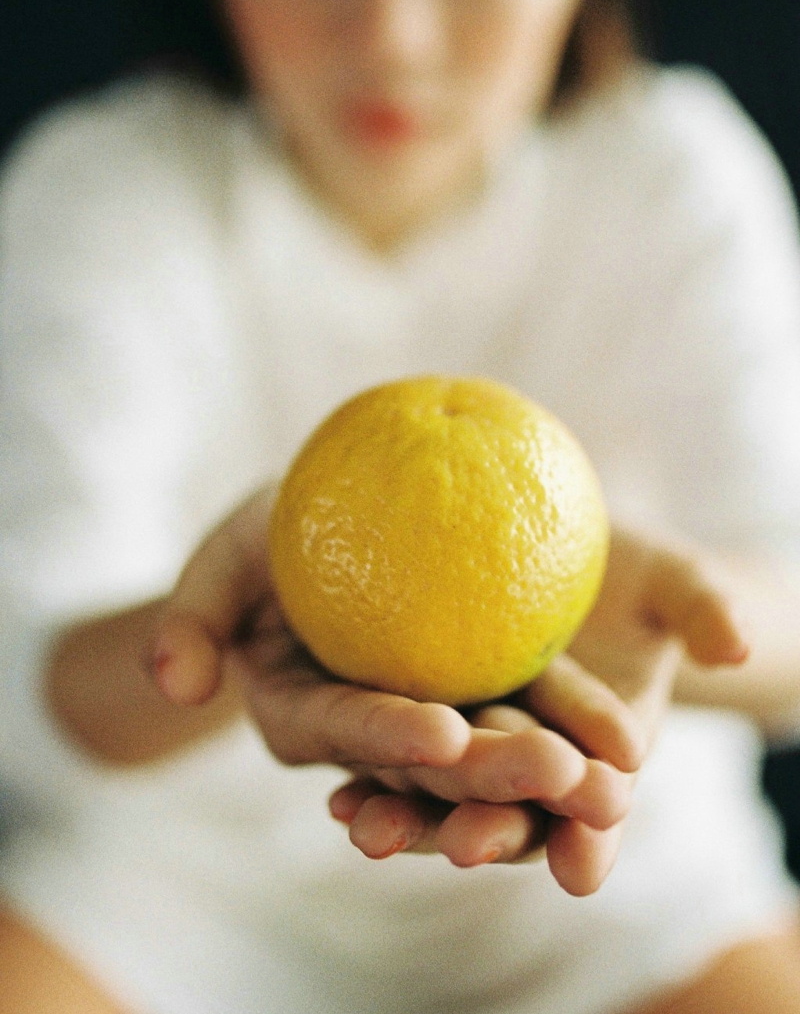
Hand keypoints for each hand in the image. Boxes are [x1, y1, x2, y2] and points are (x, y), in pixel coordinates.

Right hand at [149, 492, 641, 888]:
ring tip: (606, 787)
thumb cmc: (286, 519)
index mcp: (306, 712)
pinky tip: (623, 752)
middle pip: (430, 763)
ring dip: (546, 783)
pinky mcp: (491, 697)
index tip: (440, 733)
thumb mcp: (234, 546)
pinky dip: (572, 736)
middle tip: (554, 772)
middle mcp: (376, 733)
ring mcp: (438, 719)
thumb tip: (174, 683)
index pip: (344, 729)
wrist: (365, 505)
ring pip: (492, 759)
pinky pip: (533, 718)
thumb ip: (195, 609)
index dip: (385, 736)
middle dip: (488, 778)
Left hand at [334, 526, 749, 893]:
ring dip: (411, 820)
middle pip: (509, 805)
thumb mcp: (670, 578)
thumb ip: (702, 608)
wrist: (557, 548)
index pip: (598, 799)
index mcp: (600, 748)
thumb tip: (734, 645)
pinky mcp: (426, 718)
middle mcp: (533, 759)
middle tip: (470, 847)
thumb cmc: (629, 568)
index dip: (591, 831)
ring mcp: (476, 742)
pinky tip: (338, 801)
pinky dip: (369, 779)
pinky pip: (392, 754)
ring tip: (373, 833)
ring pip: (442, 793)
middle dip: (490, 828)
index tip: (583, 866)